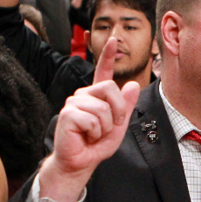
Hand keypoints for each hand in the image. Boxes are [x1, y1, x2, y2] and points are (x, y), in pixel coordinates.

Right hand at [48, 38, 139, 179]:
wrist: (82, 161)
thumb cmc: (98, 144)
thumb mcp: (119, 125)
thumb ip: (126, 106)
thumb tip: (133, 84)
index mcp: (97, 96)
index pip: (102, 72)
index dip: (107, 55)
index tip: (113, 40)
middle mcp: (84, 95)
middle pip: (110, 88)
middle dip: (118, 111)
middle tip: (111, 126)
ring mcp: (74, 103)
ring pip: (103, 108)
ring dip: (106, 127)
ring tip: (94, 134)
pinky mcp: (68, 114)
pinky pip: (93, 120)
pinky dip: (95, 132)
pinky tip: (86, 136)